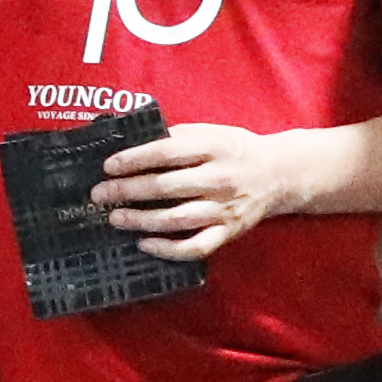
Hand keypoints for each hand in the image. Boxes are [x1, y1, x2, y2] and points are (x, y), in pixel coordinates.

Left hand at [91, 121, 314, 262]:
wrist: (280, 174)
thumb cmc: (237, 150)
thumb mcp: (212, 132)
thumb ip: (179, 136)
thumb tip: (134, 141)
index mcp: (214, 148)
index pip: (166, 152)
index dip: (134, 159)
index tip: (109, 165)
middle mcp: (219, 179)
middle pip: (166, 187)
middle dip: (127, 190)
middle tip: (100, 193)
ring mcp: (225, 209)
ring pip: (177, 220)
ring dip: (141, 220)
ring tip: (115, 217)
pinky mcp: (229, 232)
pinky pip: (195, 247)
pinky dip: (168, 250)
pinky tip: (144, 243)